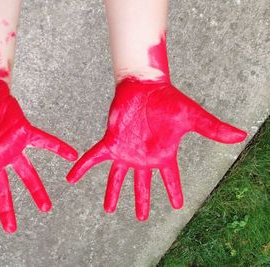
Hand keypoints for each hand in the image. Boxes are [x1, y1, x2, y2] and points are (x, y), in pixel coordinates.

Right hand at [0, 79, 77, 232]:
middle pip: (1, 189)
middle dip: (7, 209)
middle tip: (12, 229)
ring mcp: (9, 146)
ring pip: (26, 173)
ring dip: (36, 190)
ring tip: (47, 207)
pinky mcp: (22, 131)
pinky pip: (43, 142)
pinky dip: (57, 148)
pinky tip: (71, 155)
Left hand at [67, 77, 245, 220]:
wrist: (145, 85)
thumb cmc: (168, 100)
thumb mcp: (192, 118)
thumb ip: (212, 129)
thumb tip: (241, 135)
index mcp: (162, 155)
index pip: (170, 179)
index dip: (174, 192)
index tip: (177, 206)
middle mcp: (142, 157)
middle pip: (142, 185)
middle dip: (141, 201)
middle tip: (140, 218)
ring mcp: (125, 152)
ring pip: (117, 178)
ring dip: (112, 194)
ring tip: (108, 209)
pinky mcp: (110, 142)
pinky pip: (93, 159)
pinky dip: (82, 168)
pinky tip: (71, 178)